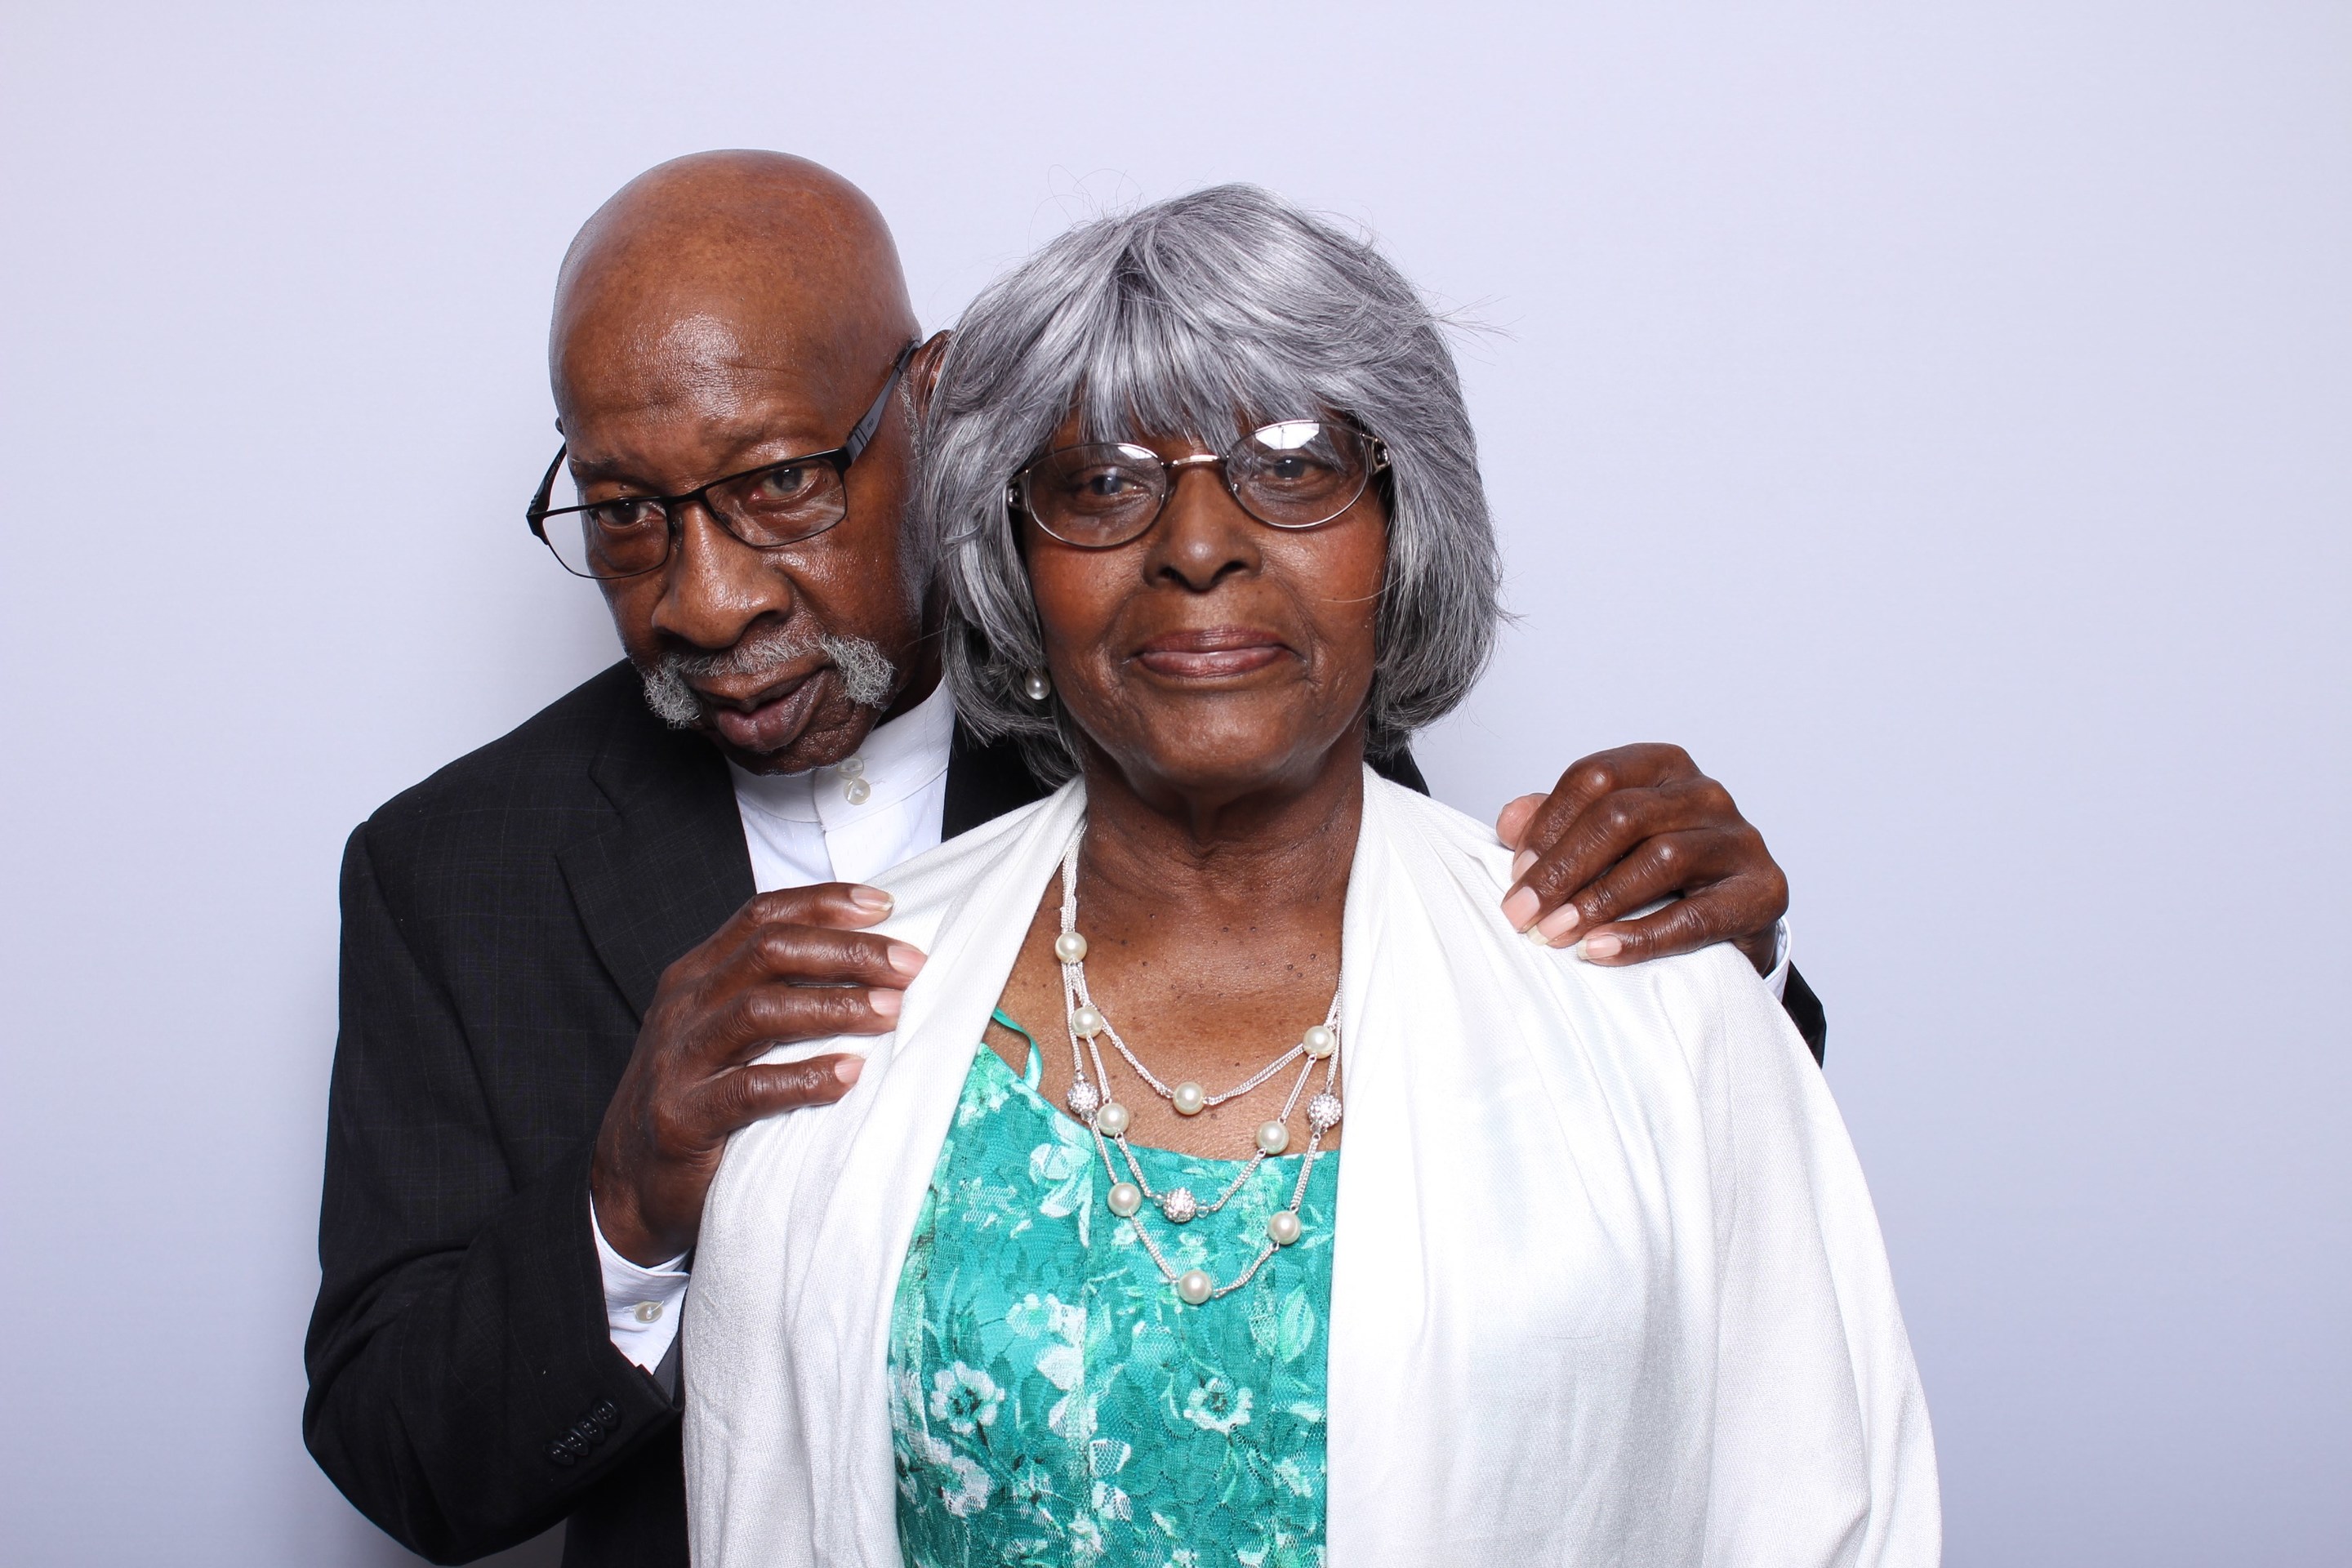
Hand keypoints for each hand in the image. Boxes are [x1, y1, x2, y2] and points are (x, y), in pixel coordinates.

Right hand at [589, 883, 923, 1264]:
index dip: (824, 903)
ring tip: (892, 1011)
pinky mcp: (683, 1117)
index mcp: (696, 976)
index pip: (761, 916)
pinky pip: (749, 1089)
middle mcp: (684, 1007)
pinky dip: (805, 1078)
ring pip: (760, 1010)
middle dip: (848, 951)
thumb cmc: (698, 1100)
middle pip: (770, 953)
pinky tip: (850, 1075)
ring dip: (835, 1006)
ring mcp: (678, 1060)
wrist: (628, 1187)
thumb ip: (775, 995)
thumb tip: (870, 968)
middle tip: (910, 965)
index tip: (886, 905)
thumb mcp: (725, 1034)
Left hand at [1495, 743, 1788, 974]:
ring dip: (1597, 901)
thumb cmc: (1662, 876)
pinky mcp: (1762, 891)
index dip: (1547, 825)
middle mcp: (1705, 793)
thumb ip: (1559, 824)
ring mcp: (1739, 839)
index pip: (1595, 777)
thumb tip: (1509, 821)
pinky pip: (1696, 915)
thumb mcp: (1608, 842)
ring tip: (1555, 933)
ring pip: (1659, 857)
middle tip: (1522, 914)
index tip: (1514, 874)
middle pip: (1622, 815)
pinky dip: (1643, 935)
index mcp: (1662, 766)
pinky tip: (1601, 950)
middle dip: (1562, 868)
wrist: (1734, 922)